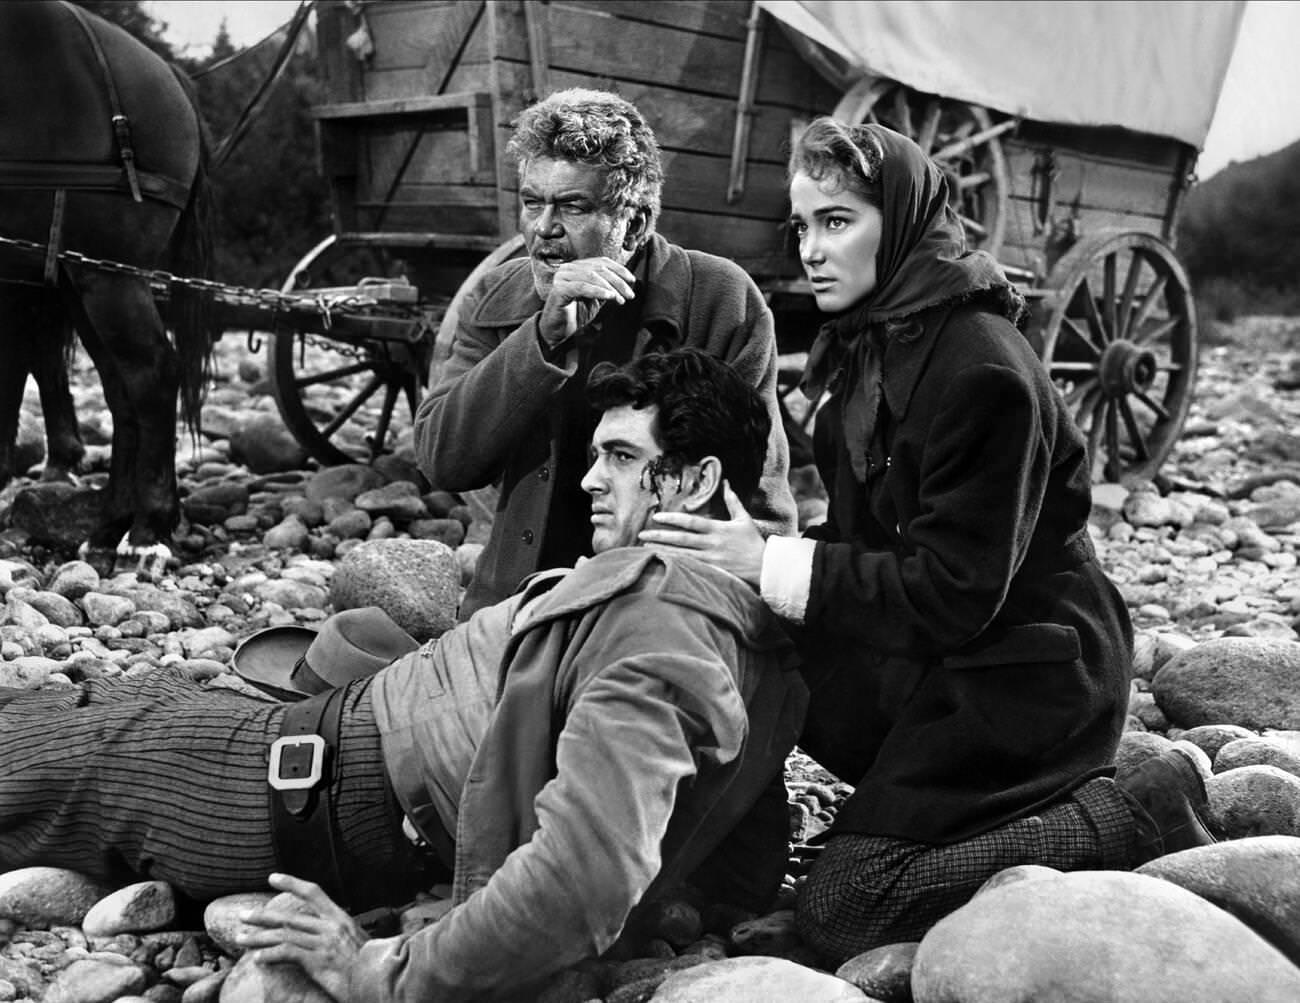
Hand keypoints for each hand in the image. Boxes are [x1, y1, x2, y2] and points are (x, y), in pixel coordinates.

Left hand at [234, 873, 366, 1000]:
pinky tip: (258, 959)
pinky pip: (287, 953)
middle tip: (243, 916)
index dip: (291, 883)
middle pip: (289, 917)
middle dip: (262, 916)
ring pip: (283, 935)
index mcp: (340, 918)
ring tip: (240, 940)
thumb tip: (325, 934)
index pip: (313, 892)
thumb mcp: (358, 943)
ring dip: (258, 938)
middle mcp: (331, 926)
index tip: (272, 878)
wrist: (381, 980)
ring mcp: (324, 942)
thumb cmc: (371, 966)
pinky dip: (270, 955)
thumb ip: (339, 935)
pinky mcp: (319, 960)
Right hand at [539, 257, 635, 346]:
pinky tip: (610, 297)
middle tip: (629, 294)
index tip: (632, 280)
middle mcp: (568, 268)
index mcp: (577, 267)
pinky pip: (582, 287)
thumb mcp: (596, 299)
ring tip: (621, 299)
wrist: (558, 332)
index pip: (601, 262)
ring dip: (610, 288)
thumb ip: (607, 288)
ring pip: (592, 276)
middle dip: (618, 282)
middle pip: (599, 269)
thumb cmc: (576, 315)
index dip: (619, 269)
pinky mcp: (559, 289)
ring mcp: (562, 277)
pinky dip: (598, 291)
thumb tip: (626, 282)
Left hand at [638, 482, 765, 586]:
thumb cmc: (753, 543)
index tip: (656, 517)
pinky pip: (690, 568)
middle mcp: (712, 543)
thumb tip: (727, 483)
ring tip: (645, 548)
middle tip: (641, 534)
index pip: (691, 522)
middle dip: (660, 536)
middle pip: (681, 539)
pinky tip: (662, 563)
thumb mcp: (744, 519)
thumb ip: (733, 501)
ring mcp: (711, 559)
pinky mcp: (713, 572)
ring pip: (682, 554)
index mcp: (718, 529)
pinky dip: (675, 565)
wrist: (765, 567)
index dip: (672, 519)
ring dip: (663, 551)